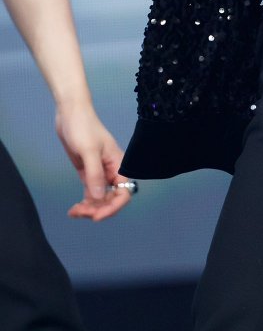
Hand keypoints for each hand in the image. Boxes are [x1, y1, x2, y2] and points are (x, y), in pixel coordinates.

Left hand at [54, 103, 133, 221]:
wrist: (70, 114)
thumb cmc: (83, 127)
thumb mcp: (89, 151)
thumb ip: (95, 174)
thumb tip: (99, 198)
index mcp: (119, 164)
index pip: (124, 192)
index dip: (113, 206)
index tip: (97, 216)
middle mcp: (112, 171)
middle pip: (111, 198)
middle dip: (98, 209)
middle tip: (81, 213)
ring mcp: (99, 172)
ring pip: (100, 198)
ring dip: (90, 208)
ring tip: (75, 212)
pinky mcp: (88, 172)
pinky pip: (90, 193)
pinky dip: (84, 203)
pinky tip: (74, 210)